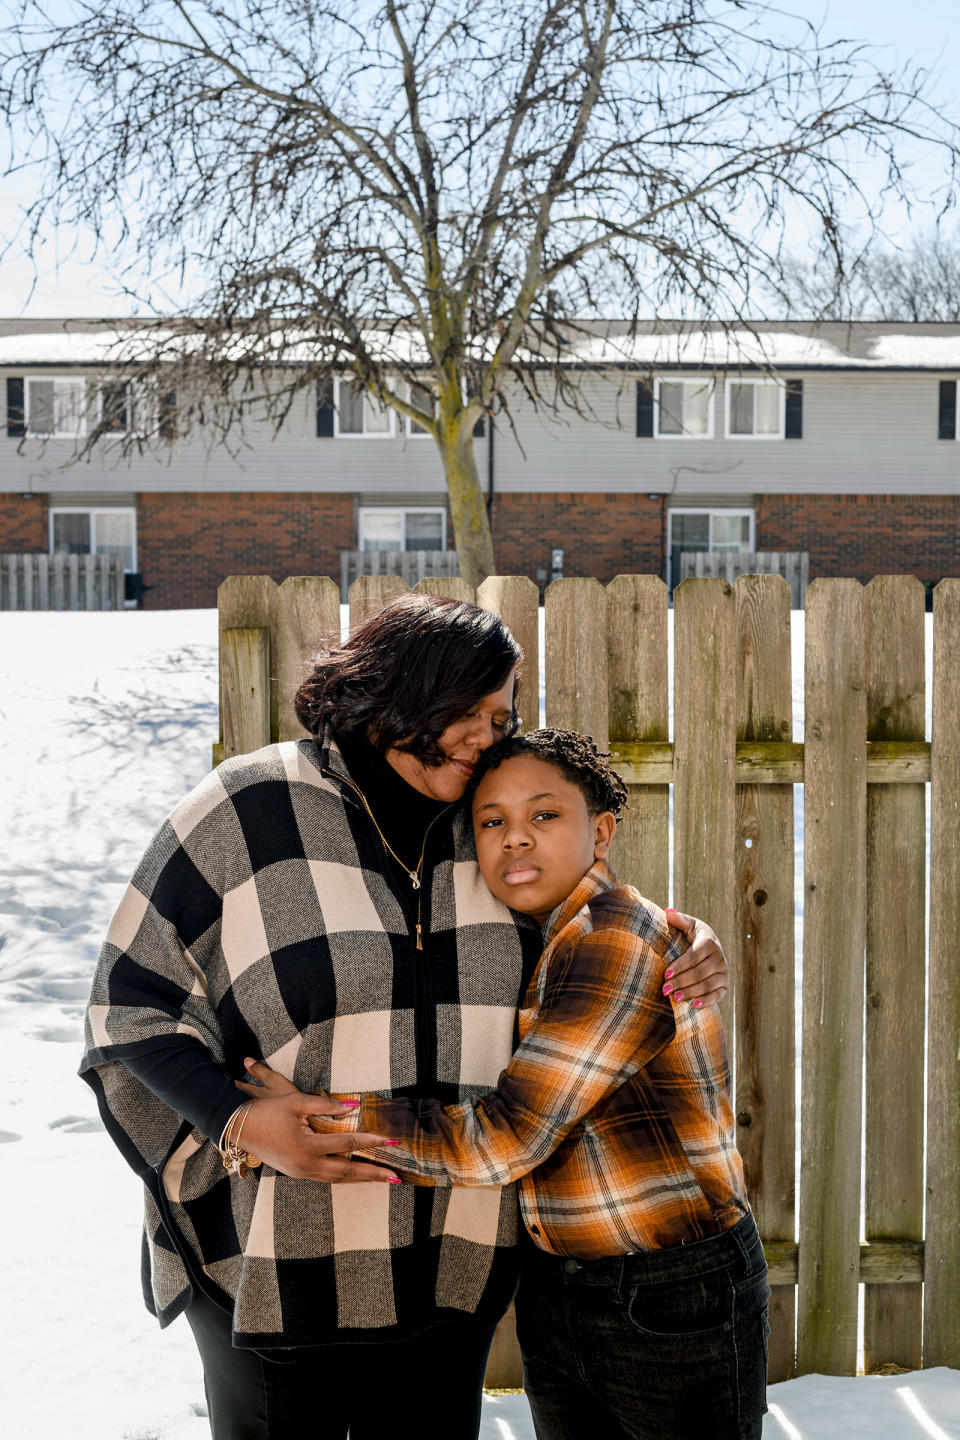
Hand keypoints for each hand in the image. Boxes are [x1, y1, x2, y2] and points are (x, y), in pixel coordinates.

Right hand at [230, 1057, 398, 1183]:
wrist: (237, 1127)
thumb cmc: (266, 1111)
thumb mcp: (295, 1101)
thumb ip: (325, 1105)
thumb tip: (352, 1106)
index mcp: (307, 1148)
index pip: (347, 1144)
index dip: (370, 1141)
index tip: (390, 1140)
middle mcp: (306, 1165)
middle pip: (347, 1172)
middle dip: (373, 1174)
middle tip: (396, 1176)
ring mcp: (300, 1172)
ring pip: (337, 1179)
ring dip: (360, 1179)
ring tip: (381, 1179)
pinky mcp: (296, 1173)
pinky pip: (326, 1178)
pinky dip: (344, 1176)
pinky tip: (355, 1174)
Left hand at [662, 910, 728, 1008]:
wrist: (707, 948)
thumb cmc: (692, 936)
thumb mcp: (686, 925)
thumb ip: (678, 920)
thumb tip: (667, 912)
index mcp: (709, 941)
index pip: (694, 956)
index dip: (680, 966)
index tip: (666, 973)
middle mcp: (720, 957)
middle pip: (700, 972)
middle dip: (682, 981)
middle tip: (665, 989)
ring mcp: (724, 972)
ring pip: (708, 985)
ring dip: (691, 992)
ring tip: (675, 997)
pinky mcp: (725, 986)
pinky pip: (718, 996)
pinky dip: (707, 1001)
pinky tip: (694, 1005)